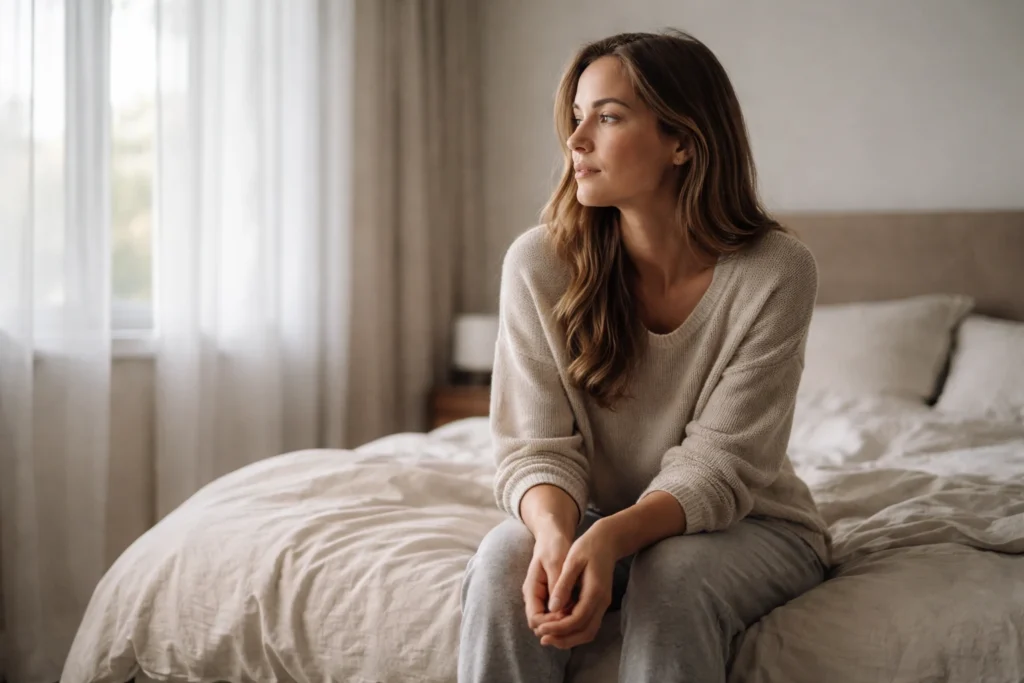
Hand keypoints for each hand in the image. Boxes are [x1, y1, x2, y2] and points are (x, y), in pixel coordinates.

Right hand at [522, 529, 572, 632]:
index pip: (534, 619)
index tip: (566, 617)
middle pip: (541, 625)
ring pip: (550, 621)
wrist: (554, 536)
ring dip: (563, 622)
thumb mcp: (555, 562)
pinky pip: (558, 613)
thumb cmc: (553, 546)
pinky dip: (567, 615)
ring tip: (579, 613)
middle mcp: (535, 598)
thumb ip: (556, 585)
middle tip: (575, 618)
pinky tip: (579, 608)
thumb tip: (557, 609)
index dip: (550, 624)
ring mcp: (543, 598)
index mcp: (531, 590)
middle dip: (557, 627)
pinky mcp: (552, 596)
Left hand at [534, 522, 616, 648]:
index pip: (577, 619)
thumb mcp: (572, 561)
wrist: (607, 541)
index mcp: (595, 591)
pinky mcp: (600, 603)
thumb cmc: (587, 546)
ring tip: (548, 637)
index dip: (558, 628)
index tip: (540, 629)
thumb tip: (552, 608)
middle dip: (564, 639)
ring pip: (589, 631)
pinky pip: (589, 624)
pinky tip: (559, 628)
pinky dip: (574, 631)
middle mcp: (602, 602)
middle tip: (542, 638)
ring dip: (569, 639)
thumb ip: (563, 585)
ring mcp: (603, 604)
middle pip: (585, 632)